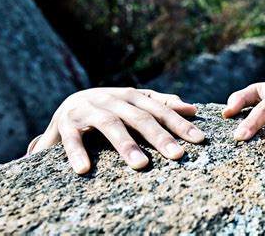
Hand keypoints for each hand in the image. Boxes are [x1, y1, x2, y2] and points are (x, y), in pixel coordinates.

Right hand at [32, 88, 204, 173]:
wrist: (66, 106)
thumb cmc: (110, 108)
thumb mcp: (135, 103)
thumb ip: (161, 104)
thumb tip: (192, 109)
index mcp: (131, 96)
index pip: (160, 110)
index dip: (180, 123)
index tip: (199, 139)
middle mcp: (111, 99)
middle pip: (140, 117)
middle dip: (160, 136)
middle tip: (177, 155)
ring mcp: (88, 109)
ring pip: (110, 124)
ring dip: (126, 144)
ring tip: (141, 164)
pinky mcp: (65, 124)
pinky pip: (72, 138)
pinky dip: (77, 152)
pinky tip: (85, 169)